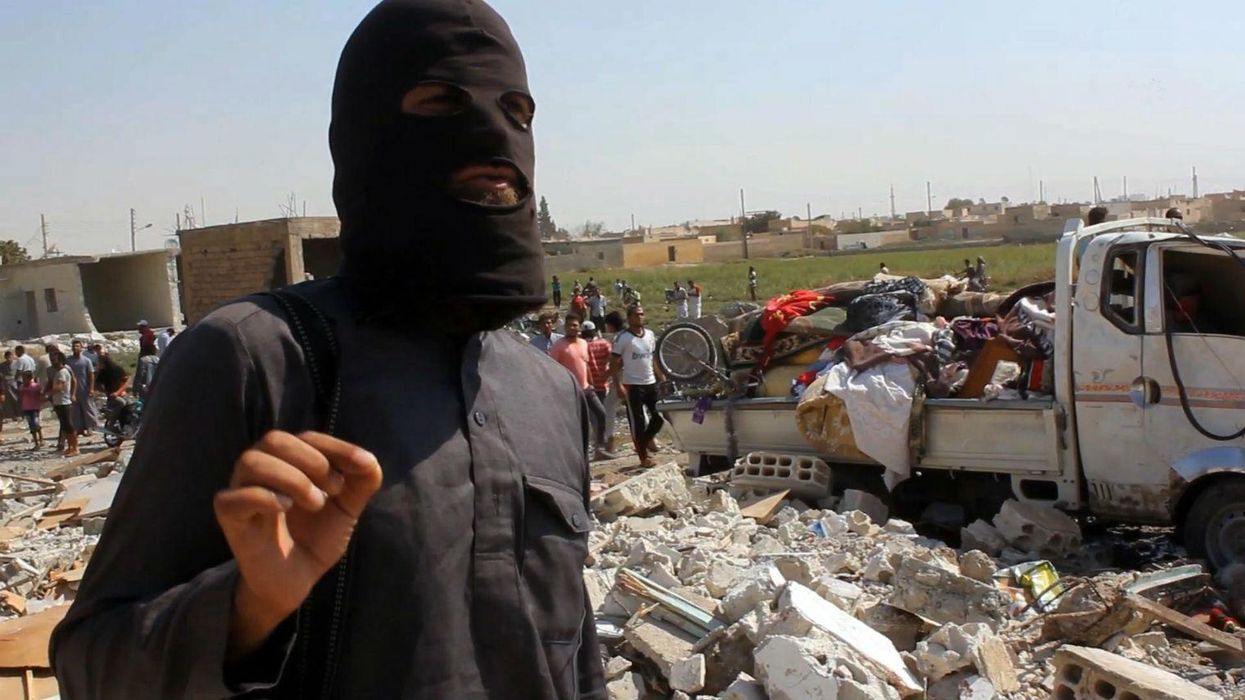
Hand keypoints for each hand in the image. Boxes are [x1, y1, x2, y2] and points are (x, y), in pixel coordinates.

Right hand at [215, 431, 381, 657]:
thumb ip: (362, 481)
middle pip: (275, 440)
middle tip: (335, 488)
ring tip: (315, 503)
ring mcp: (240, 490)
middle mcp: (260, 468)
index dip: (337, 447)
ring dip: (291, 478)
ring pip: (252, 462)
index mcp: (287, 460)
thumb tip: (368, 460)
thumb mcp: (348, 507)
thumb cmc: (317, 536)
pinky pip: (233, 497)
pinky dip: (264, 497)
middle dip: (312, 460)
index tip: (363, 465)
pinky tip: (287, 508)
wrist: (297, 579)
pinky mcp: (229, 517)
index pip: (308, 438)